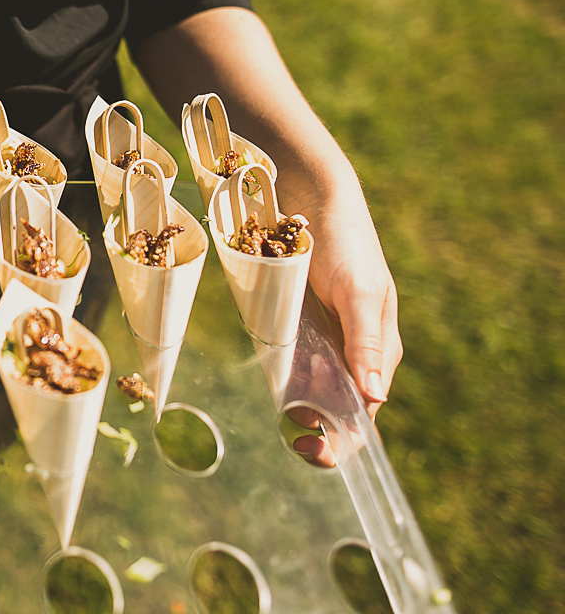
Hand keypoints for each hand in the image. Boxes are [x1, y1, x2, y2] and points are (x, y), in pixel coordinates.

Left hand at [285, 189, 403, 465]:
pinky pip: (292, 366)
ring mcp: (325, 341)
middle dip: (316, 430)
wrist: (315, 199)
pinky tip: (271, 383)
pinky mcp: (300, 327)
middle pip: (337, 411)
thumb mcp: (360, 293)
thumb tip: (374, 397)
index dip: (342, 442)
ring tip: (282, 409)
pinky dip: (283, 381)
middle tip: (289, 435)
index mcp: (379, 354)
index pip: (364, 415)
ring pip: (312, 393)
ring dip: (298, 408)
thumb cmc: (348, 245)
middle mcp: (353, 353)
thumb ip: (366, 342)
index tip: (311, 449)